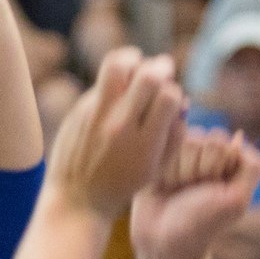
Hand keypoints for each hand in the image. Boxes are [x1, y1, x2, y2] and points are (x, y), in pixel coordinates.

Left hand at [47, 49, 187, 219]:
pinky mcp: (77, 111)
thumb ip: (175, 133)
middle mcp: (119, 126)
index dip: (174, 92)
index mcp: (144, 143)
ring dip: (133, 59)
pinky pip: (100, 83)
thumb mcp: (158, 167)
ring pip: (117, 64)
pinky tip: (117, 95)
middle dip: (161, 67)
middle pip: (148, 75)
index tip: (170, 100)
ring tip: (137, 66)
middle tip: (162, 70)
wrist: (78, 199)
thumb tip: (182, 98)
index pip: (169, 96)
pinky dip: (114, 83)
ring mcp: (95, 116)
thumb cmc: (125, 183)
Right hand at [129, 128, 259, 258]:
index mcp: (233, 166)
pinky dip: (164, 167)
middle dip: (197, 167)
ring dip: (179, 170)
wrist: (162, 242)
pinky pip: (164, 145)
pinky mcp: (164, 160)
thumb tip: (239, 137)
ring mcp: (187, 158)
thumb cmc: (201, 225)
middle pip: (205, 138)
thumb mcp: (237, 201)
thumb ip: (251, 168)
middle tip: (193, 193)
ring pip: (185, 141)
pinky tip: (165, 185)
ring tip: (178, 191)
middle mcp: (212, 159)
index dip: (217, 165)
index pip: (226, 142)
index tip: (212, 191)